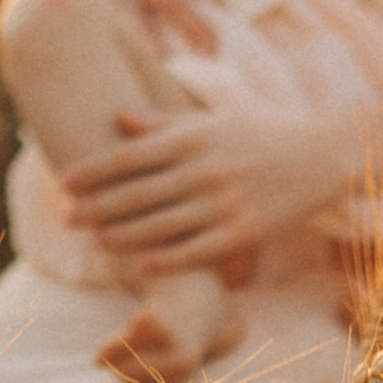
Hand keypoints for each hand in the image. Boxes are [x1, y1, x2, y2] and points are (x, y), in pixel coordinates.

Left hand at [59, 101, 344, 273]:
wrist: (318, 158)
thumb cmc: (256, 137)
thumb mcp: (211, 122)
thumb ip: (162, 125)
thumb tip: (117, 118)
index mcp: (194, 137)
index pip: (131, 156)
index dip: (95, 170)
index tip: (64, 182)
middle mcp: (206, 168)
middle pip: (139, 193)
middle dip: (98, 206)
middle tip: (65, 218)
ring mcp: (226, 202)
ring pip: (162, 225)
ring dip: (123, 235)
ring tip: (94, 240)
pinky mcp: (245, 232)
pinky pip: (197, 249)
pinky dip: (167, 258)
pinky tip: (140, 263)